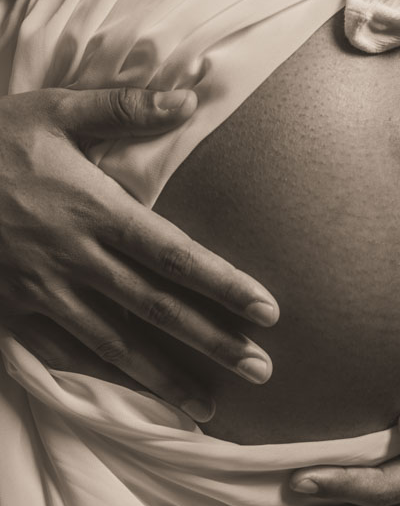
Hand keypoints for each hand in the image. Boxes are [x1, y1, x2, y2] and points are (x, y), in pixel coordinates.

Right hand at [0, 87, 279, 421]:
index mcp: (95, 210)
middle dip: (212, 341)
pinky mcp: (13, 311)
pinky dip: (99, 379)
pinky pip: (62, 352)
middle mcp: (76, 259)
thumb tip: (188, 98)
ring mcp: (42, 292)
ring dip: (165, 377)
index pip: (174, 254)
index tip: (267, 311)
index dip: (224, 284)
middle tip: (261, 370)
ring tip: (209, 407)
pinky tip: (129, 402)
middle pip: (156, 308)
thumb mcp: (54, 111)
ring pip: (114, 343)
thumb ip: (124, 109)